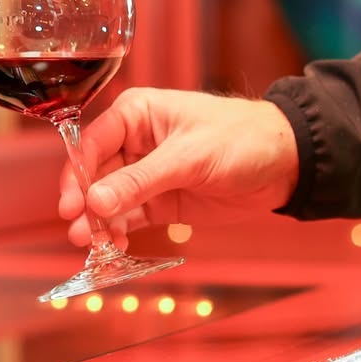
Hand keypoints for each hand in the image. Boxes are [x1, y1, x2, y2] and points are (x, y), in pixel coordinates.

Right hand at [59, 88, 298, 247]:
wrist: (288, 164)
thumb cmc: (241, 139)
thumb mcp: (188, 158)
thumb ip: (140, 181)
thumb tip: (96, 202)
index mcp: (135, 115)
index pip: (92, 144)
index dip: (79, 174)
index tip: (72, 203)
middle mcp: (133, 143)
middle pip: (95, 175)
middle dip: (85, 203)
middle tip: (78, 230)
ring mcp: (145, 174)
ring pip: (108, 200)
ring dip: (98, 222)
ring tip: (92, 244)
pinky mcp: (160, 201)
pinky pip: (129, 217)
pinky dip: (119, 232)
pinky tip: (114, 246)